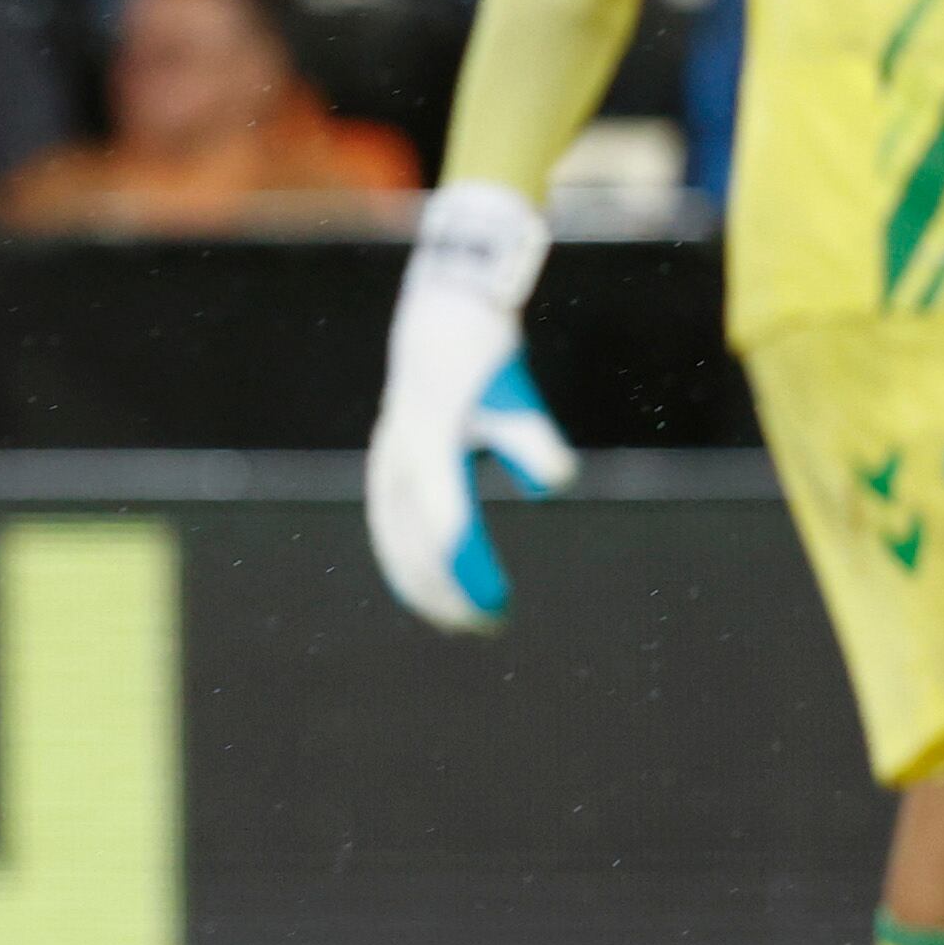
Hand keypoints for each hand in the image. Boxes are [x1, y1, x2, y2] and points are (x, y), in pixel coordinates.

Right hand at [365, 181, 578, 631]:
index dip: (470, 574)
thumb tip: (555, 485)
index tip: (500, 606)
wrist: (438, 318)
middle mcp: (399, 462)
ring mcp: (388, 465)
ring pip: (395, 542)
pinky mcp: (390, 467)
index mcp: (429, 447)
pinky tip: (430, 584)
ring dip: (423, 585)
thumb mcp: (513, 394)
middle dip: (447, 592)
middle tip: (490, 625)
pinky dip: (407, 562)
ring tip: (457, 620)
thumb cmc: (484, 357)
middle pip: (413, 547)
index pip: (447, 529)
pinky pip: (390, 528)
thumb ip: (531, 440)